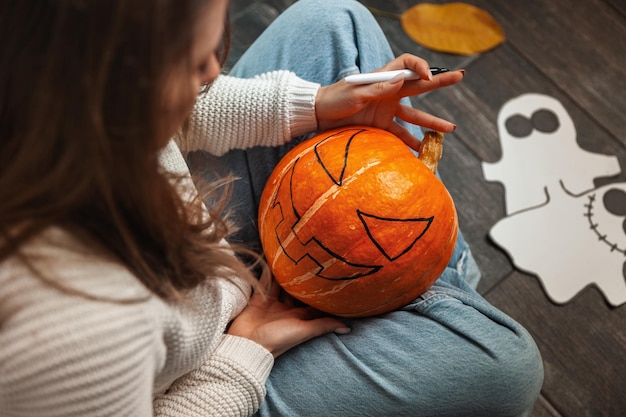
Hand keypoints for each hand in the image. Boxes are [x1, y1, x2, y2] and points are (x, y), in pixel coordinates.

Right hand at [227, 268, 349, 357]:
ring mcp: (272, 303)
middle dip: (302, 277)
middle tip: (310, 258)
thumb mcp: (303, 331)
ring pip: (281, 283)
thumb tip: (348, 328)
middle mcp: (287, 308)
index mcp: (299, 316)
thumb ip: (323, 325)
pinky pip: (265, 281)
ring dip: (285, 272)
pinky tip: (271, 257)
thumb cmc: (277, 339)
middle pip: (296, 289)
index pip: (313, 300)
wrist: (246, 345)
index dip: (320, 289)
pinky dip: (268, 271)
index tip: (328, 273)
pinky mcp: (258, 299)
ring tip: (291, 254)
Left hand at [315, 54, 464, 149]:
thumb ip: (378, 88)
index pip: (407, 65)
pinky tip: (421, 153)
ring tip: (450, 130)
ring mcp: (387, 110)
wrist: (320, 115)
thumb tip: (400, 79)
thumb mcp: (355, 93)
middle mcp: (389, 92)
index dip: (419, 67)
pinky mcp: (381, 127)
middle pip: (419, 87)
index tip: (427, 76)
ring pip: (414, 116)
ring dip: (431, 123)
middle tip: (460, 77)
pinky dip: (410, 144)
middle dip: (439, 83)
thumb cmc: (335, 99)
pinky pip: (400, 135)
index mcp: (384, 78)